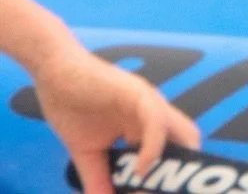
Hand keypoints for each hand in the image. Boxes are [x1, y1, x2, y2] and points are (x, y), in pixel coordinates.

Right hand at [34, 42, 199, 193]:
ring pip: (182, 134)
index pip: (174, 153)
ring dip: (173, 169)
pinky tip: (140, 169)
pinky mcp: (137, 93)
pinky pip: (156, 121)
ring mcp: (148, 103)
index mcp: (144, 128)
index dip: (173, 180)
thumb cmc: (71, 107)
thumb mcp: (86, 154)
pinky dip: (154, 148)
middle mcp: (153, 115)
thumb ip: (98, 180)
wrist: (53, 73)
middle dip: (182, 177)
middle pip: (187, 144)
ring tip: (151, 191)